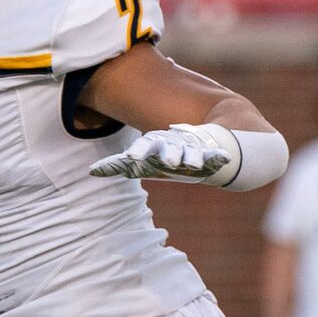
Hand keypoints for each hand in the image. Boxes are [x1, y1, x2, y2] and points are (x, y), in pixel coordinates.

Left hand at [90, 124, 238, 185]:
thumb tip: (92, 171)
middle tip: (167, 163)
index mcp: (157, 145)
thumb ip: (118, 166)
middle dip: (167, 155)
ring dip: (191, 158)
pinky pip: (215, 156)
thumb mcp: (142, 163)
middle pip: (169, 149)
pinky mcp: (210, 156)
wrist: (195, 146)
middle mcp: (175, 146)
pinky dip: (219, 157)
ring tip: (192, 165)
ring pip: (191, 153)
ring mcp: (193, 150)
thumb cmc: (163, 158)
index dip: (139, 152)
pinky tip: (225, 159)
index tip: (131, 158)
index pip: (146, 146)